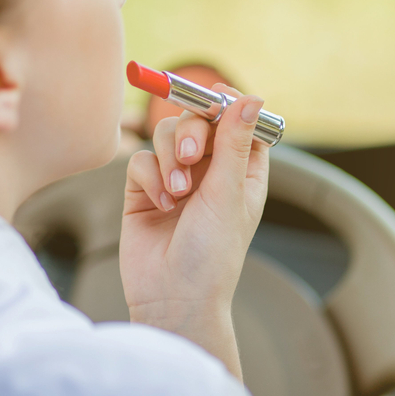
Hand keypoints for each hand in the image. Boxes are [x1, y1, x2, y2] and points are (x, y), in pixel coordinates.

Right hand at [120, 85, 269, 377]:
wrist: (171, 298)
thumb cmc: (212, 256)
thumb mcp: (228, 194)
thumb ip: (233, 142)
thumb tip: (252, 97)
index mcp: (242, 171)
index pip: (240, 121)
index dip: (230, 104)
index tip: (218, 98)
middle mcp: (210, 170)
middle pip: (199, 120)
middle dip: (191, 131)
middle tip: (189, 157)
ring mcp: (176, 177)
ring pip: (167, 134)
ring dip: (169, 157)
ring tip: (176, 192)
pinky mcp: (144, 189)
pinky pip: (142, 159)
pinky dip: (150, 176)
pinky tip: (161, 205)